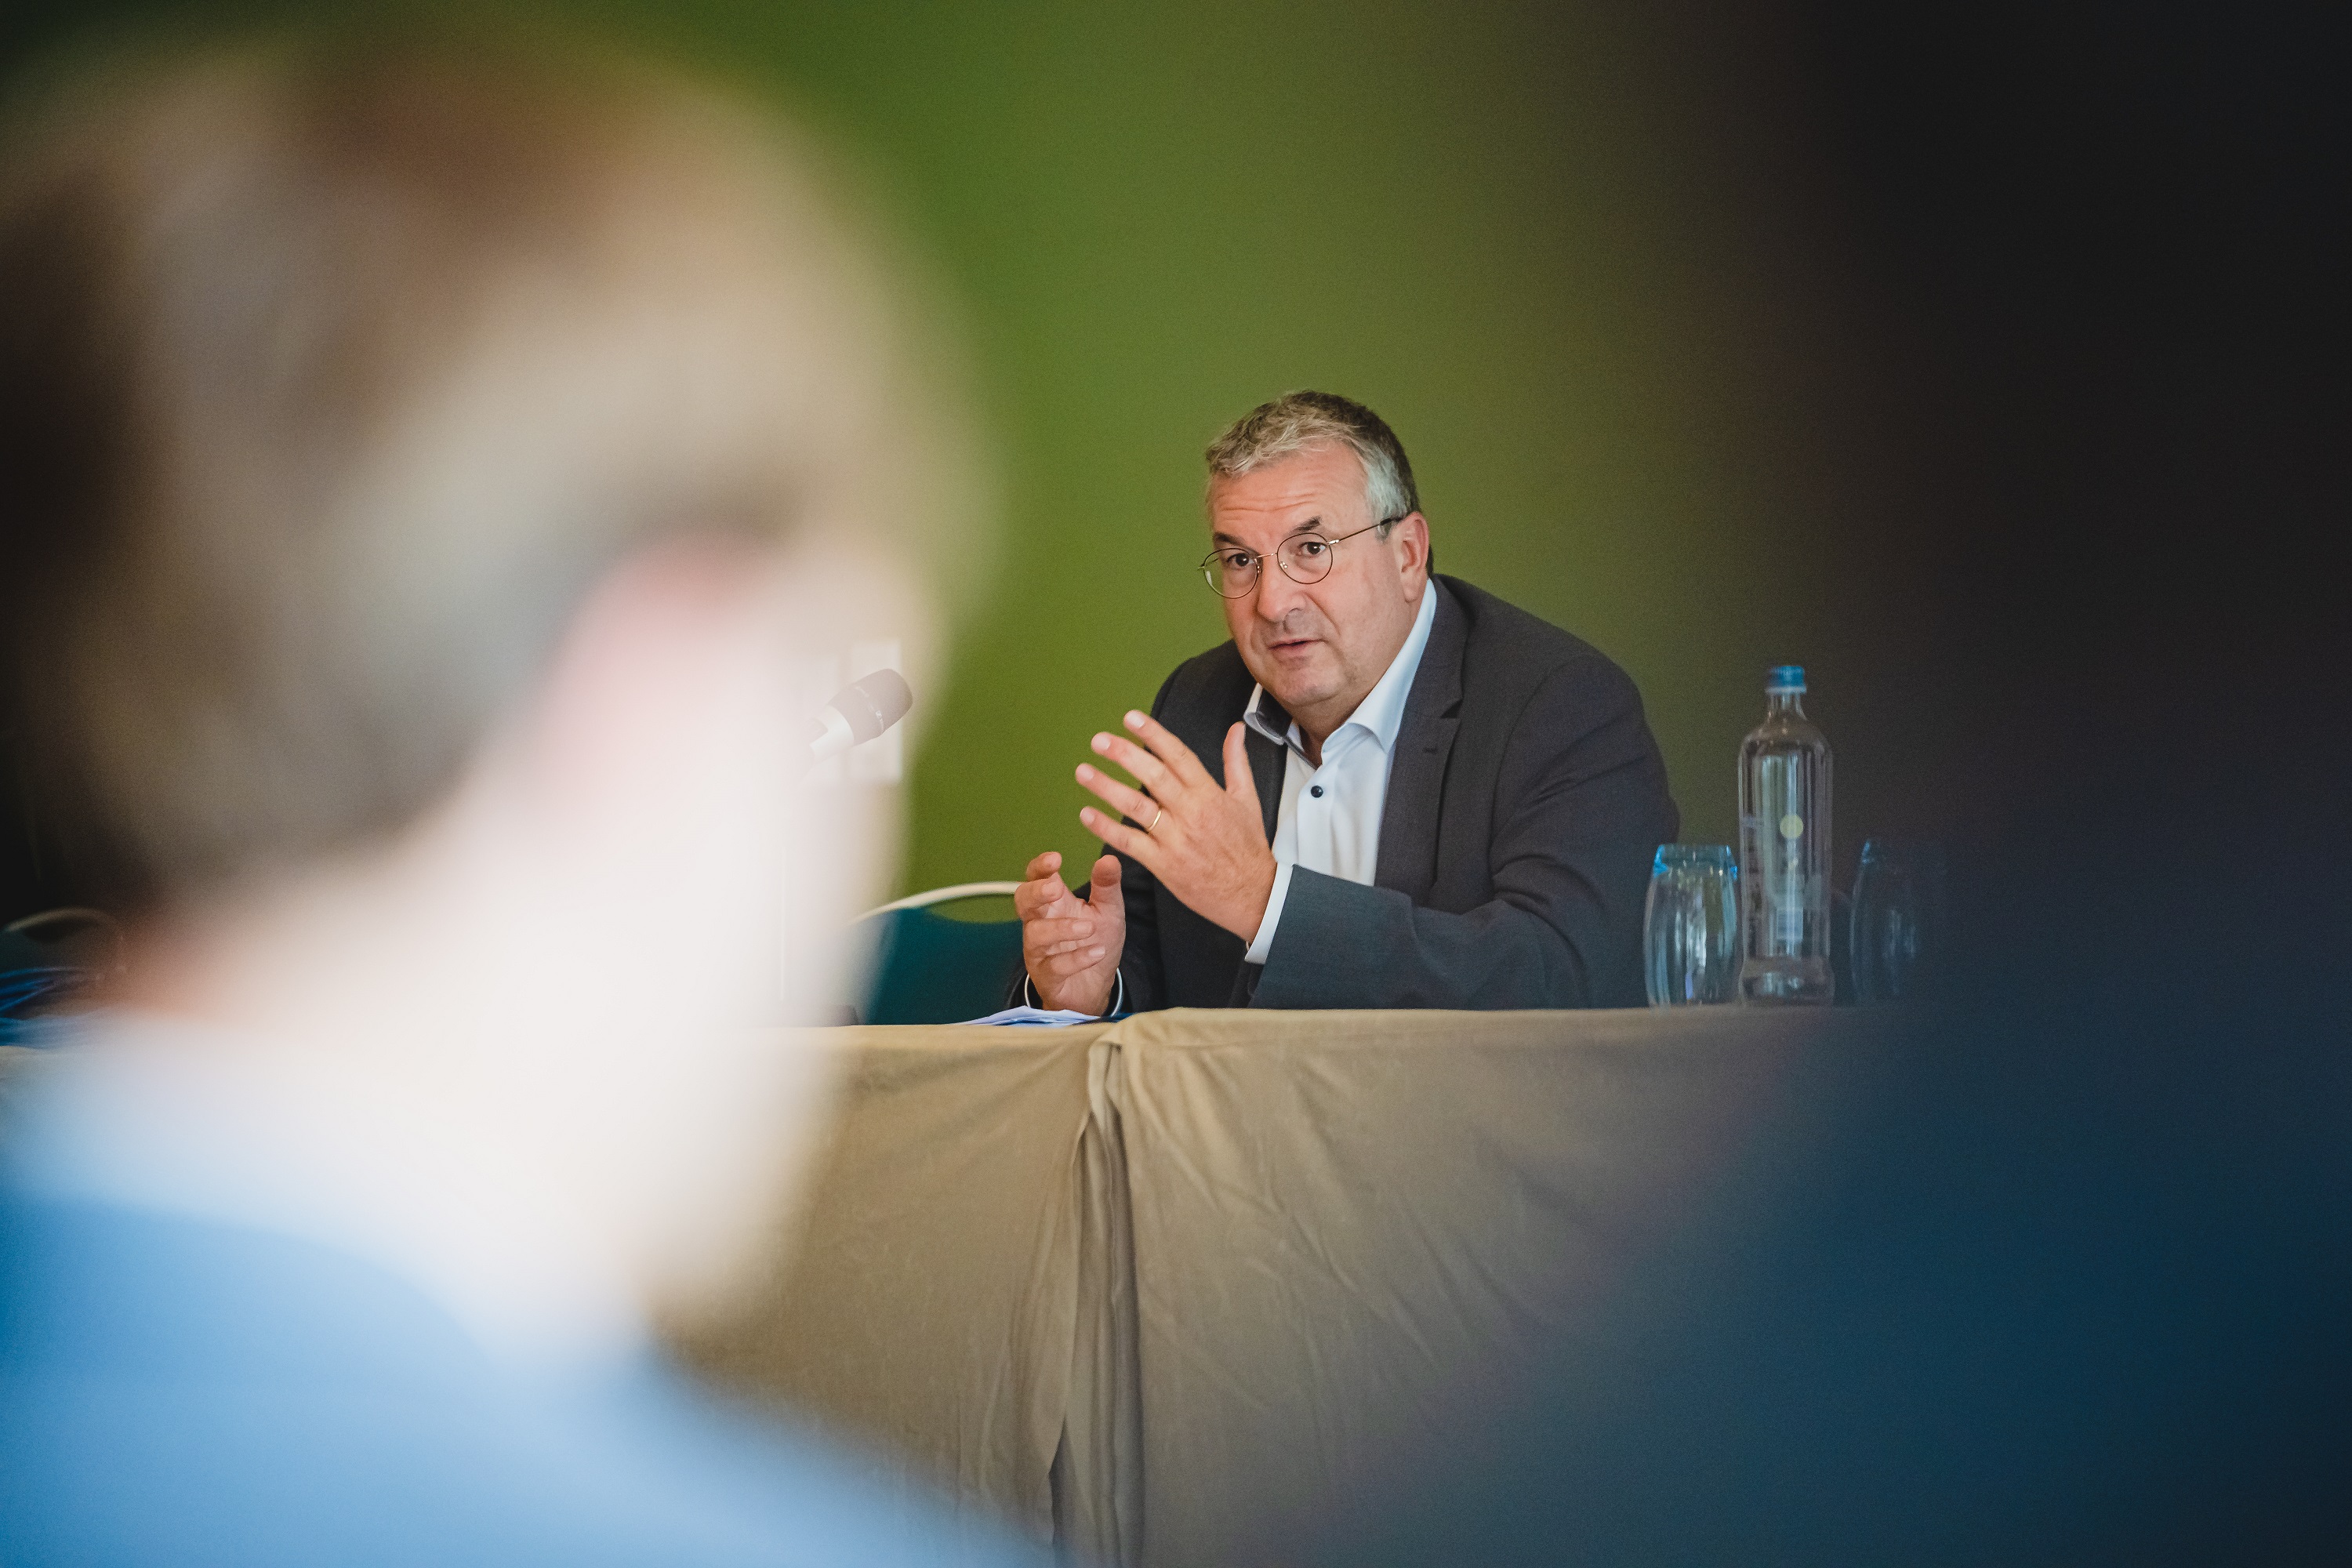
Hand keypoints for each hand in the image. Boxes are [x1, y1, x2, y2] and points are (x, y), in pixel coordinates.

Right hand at [1015, 849, 1124, 1014]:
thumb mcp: (1109, 911)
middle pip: (1022, 901)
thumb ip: (1107, 886)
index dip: (1040, 867)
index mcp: (1054, 902)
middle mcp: (1040, 922)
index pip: (1037, 878)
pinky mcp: (1046, 976)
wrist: (1096, 987)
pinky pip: (1054, 966)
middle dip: (1035, 892)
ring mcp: (1039, 950)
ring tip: (1089, 928)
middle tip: (1055, 889)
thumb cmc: (1096, 941)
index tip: (1055, 858)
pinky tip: (1097, 952)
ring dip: (1061, 929)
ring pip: (1035, 934)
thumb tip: (1109, 859)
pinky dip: (1076, 959)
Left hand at [1075, 712, 1274, 942]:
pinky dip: (1106, 828)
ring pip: (1136, 806)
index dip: (1153, 734)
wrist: (1252, 894)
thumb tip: (1236, 729)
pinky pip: (1129, 842)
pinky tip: (1087, 814)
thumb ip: (1236, 761)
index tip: (1130, 718)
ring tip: (1083, 772)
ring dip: (1107, 787)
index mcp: (1210, 794)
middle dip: (1124, 754)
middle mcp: (1191, 812)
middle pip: (1153, 776)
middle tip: (1099, 740)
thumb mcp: (1248, 799)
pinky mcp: (1163, 864)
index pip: (1178, 755)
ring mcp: (1175, 839)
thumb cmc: (1247, 847)